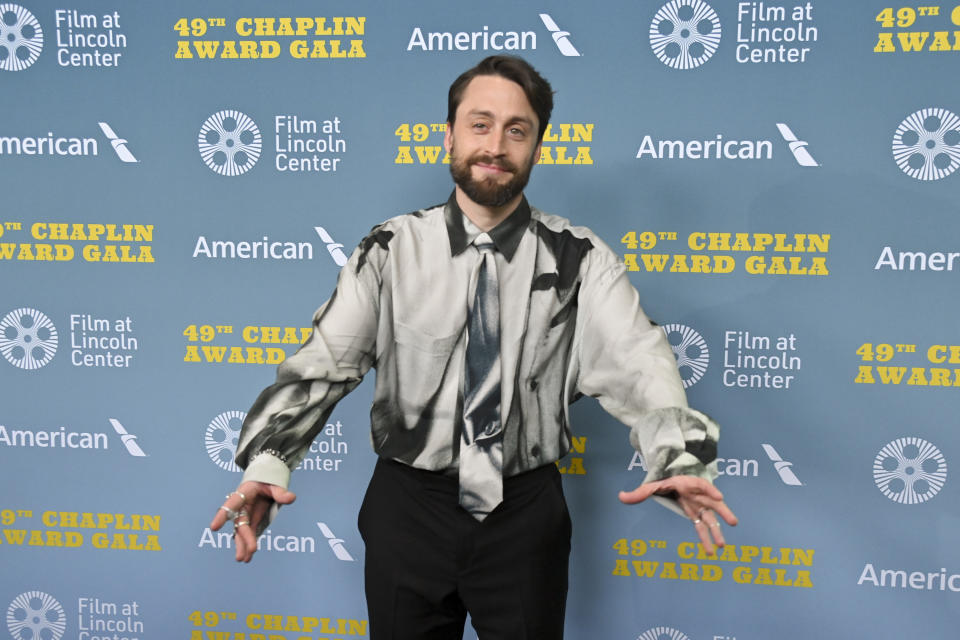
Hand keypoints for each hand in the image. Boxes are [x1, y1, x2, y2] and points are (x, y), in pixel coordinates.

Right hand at [210, 481, 295, 562]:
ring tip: (244, 560)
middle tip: (243, 555)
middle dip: (242, 539)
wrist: (265, 480)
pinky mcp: (252, 520)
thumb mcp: (275, 483)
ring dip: (243, 545)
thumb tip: (290, 498)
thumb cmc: (267, 479)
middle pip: (240, 523)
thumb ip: (280, 492)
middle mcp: (242, 506)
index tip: (214, 528)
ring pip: (242, 532)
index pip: (232, 503)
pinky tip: (248, 557)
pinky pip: (249, 534)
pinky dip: (249, 544)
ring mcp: (246, 515)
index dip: (222, 515)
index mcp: (244, 493)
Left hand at [618, 475, 737, 554]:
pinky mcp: (698, 514)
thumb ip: (639, 493)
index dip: (711, 489)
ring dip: (718, 530)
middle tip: (733, 522)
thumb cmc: (665, 482)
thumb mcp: (653, 485)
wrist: (672, 481)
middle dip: (722, 512)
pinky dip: (708, 536)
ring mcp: (700, 506)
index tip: (719, 496)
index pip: (702, 485)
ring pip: (712, 517)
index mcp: (688, 484)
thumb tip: (620, 497)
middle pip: (713, 503)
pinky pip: (704, 526)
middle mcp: (698, 496)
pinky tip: (712, 549)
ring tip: (723, 545)